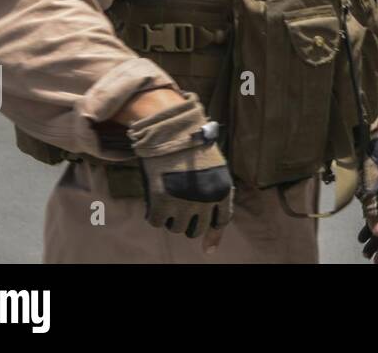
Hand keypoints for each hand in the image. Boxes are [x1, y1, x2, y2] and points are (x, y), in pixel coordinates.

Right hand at [127, 91, 232, 248]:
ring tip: (168, 200)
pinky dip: (154, 215)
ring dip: (171, 218)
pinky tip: (154, 202)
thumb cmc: (192, 148)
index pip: (221, 221)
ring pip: (177, 228)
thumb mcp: (214, 169)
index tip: (208, 248)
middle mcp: (205, 199)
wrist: (171, 129)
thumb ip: (214, 195)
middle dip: (188, 223)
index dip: (213, 235)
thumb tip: (210, 233)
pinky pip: (157, 222)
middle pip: (196, 229)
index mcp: (222, 189)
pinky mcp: (161, 200)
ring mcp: (183, 201)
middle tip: (180, 209)